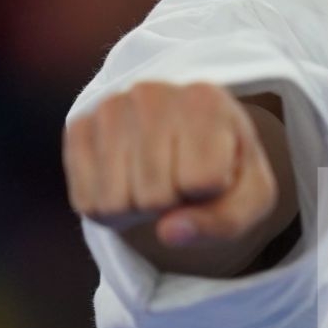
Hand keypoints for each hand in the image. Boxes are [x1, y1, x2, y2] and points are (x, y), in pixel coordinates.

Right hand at [65, 81, 282, 250]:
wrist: (185, 139)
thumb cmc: (224, 170)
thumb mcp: (249, 199)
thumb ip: (223, 222)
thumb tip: (168, 233)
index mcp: (206, 101)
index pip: (202, 182)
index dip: (209, 196)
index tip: (213, 175)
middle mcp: (152, 94)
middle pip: (156, 197)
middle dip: (172, 205)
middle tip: (179, 181)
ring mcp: (110, 107)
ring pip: (115, 204)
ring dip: (138, 210)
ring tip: (155, 180)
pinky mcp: (78, 127)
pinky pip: (87, 203)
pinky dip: (110, 210)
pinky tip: (127, 181)